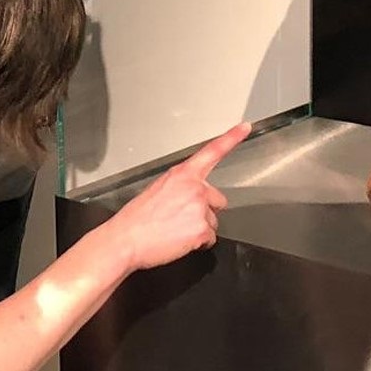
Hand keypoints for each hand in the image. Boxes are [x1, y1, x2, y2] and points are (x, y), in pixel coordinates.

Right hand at [103, 123, 250, 271]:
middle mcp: (195, 188)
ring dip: (199, 227)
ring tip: (175, 230)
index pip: (212, 151)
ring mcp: (200, 208)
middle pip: (218, 200)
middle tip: (180, 218)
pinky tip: (179, 241)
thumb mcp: (157, 190)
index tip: (245, 127)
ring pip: (213, 221)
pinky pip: (209, 239)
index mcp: (182, 174)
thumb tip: (189, 195)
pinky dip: (197, 243)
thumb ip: (180, 187)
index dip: (231, 138)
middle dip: (205, 210)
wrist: (126, 240)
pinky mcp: (202, 230)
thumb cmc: (136, 218)